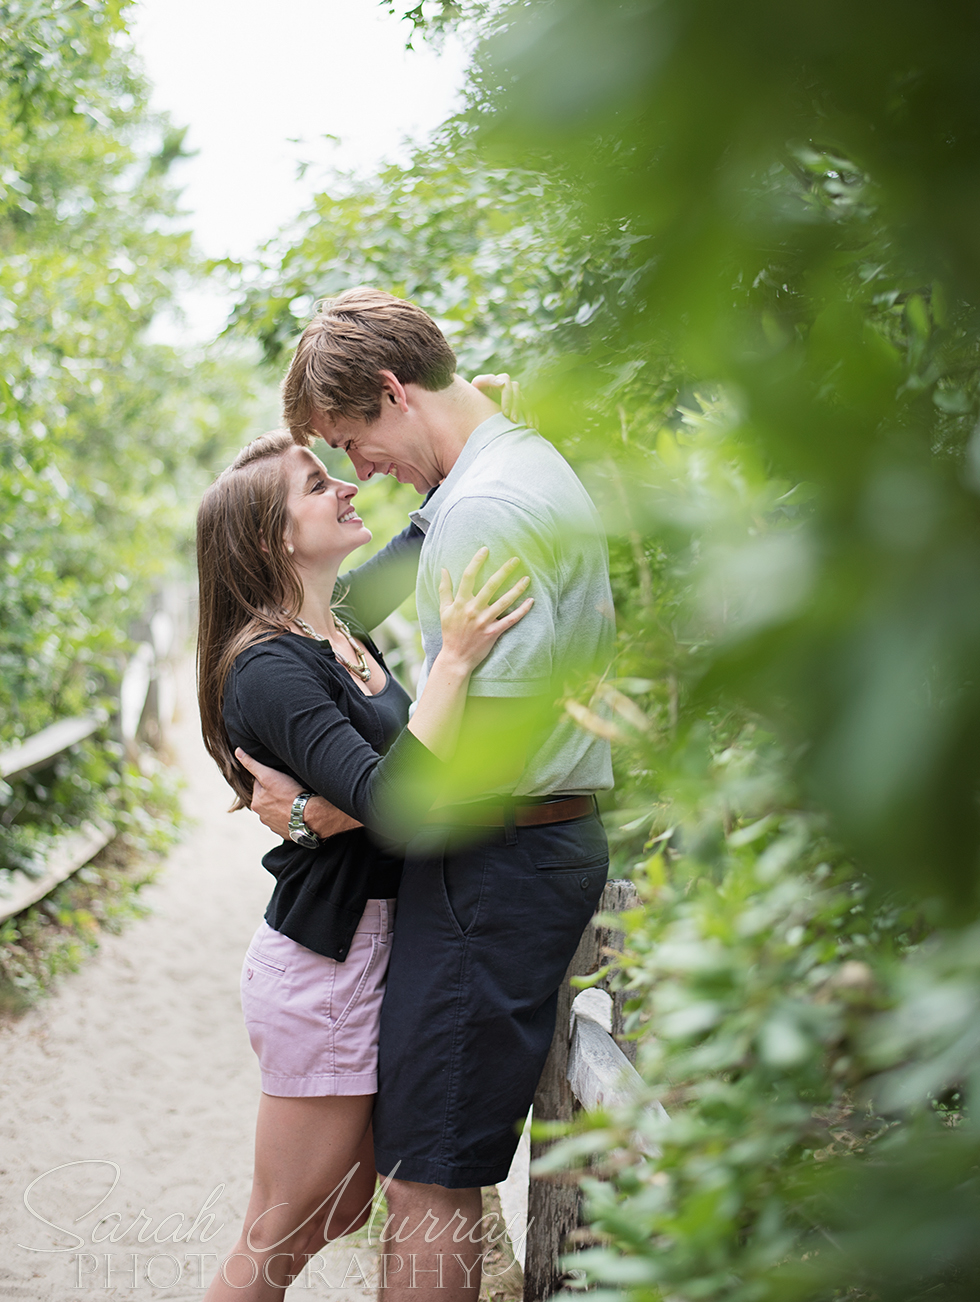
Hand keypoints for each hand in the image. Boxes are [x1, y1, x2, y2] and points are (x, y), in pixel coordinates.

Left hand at [234, 750, 362, 840]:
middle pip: (268, 799)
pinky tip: (298, 811)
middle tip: (289, 789)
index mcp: (256, 803)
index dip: (271, 779)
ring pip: (277, 811)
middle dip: (275, 794)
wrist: (310, 816)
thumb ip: (252, 764)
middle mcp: (262, 817)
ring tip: (295, 800)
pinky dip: (291, 817)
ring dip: (283, 806)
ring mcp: (274, 826)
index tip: (281, 779)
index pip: (260, 785)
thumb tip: (238, 752)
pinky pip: (287, 822)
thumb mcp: (269, 775)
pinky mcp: (287, 833)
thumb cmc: (290, 794)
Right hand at [438, 548, 533, 673]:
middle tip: (516, 559)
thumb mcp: (444, 610)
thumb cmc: (450, 632)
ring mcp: (485, 621)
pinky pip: (511, 620)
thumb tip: (443, 569)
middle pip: (491, 585)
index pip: (468, 577)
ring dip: (517, 589)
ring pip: (504, 601)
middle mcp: (473, 609)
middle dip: (504, 571)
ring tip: (527, 578)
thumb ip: (444, 589)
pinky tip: (531, 601)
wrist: (456, 658)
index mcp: (461, 602)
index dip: (477, 561)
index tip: (486, 550)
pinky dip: (522, 611)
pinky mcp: (494, 632)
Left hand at [470, 372, 531, 424]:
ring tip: (528, 427)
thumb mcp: (478, 383)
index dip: (508, 400)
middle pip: (519, 396)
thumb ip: (487, 380)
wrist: (478, 401)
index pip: (508, 388)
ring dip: (528, 415)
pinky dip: (534, 418)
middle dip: (517, 409)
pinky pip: (531, 410)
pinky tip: (534, 428)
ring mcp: (518, 396)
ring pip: (527, 403)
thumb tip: (502, 384)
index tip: (505, 413)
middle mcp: (512, 387)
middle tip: (514, 421)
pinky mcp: (522, 405)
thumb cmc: (476, 391)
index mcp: (503, 380)